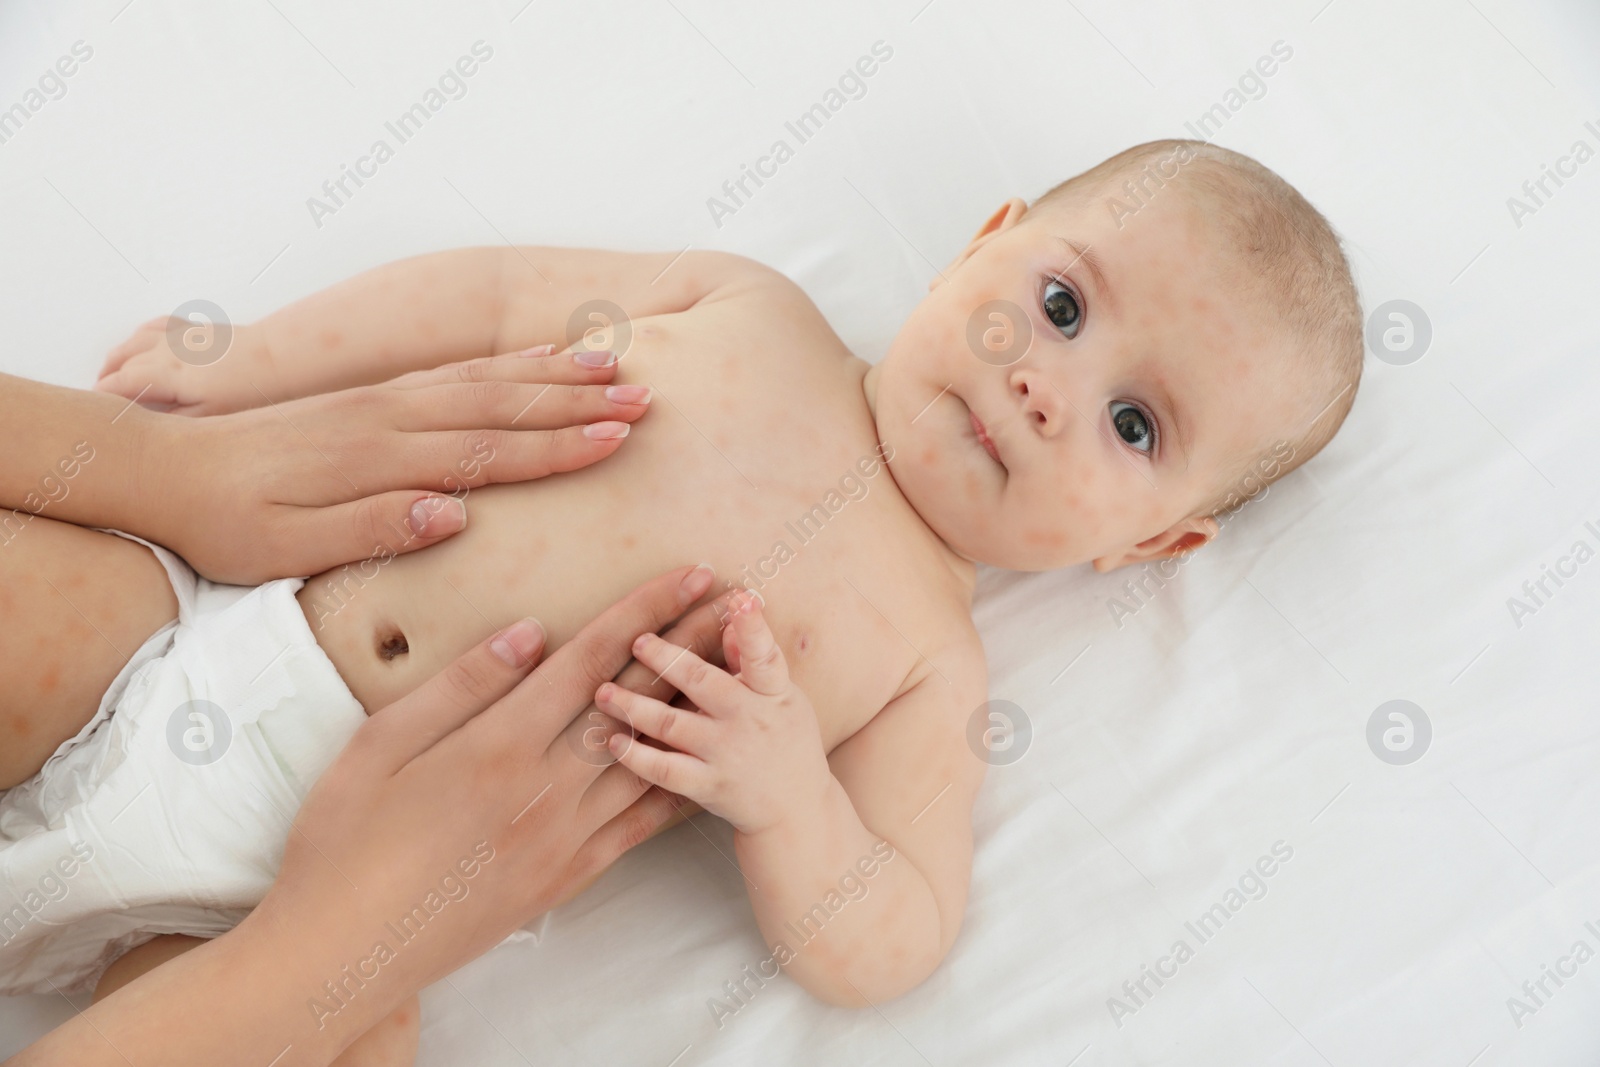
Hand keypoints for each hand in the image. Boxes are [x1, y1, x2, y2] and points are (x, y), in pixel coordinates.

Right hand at [95, 316, 273, 415]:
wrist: (280, 360)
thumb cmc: (248, 392)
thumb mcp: (207, 419)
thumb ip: (170, 421)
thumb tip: (142, 424)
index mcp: (163, 373)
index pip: (119, 383)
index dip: (103, 397)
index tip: (95, 411)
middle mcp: (166, 349)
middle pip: (121, 359)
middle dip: (106, 376)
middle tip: (99, 397)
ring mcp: (181, 336)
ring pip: (135, 339)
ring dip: (120, 355)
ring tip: (113, 371)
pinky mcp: (198, 329)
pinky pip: (158, 324)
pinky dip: (142, 334)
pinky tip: (144, 343)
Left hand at [134, 348, 649, 582]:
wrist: (164, 469)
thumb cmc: (226, 522)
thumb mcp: (288, 548)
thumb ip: (373, 526)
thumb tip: (454, 511)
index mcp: (379, 458)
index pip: (489, 451)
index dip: (558, 447)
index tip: (616, 440)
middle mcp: (390, 418)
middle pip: (503, 404)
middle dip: (578, 403)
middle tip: (642, 398)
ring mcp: (384, 401)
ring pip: (486, 379)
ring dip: (554, 374)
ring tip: (613, 368)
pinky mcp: (373, 397)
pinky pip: (454, 370)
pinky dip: (505, 361)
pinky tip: (538, 357)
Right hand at [247, 564, 729, 1052]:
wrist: (345, 951)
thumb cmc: (344, 842)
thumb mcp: (381, 744)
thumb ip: (461, 684)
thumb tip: (529, 630)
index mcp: (500, 743)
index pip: (592, 658)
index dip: (647, 611)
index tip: (691, 576)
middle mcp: (546, 788)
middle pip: (639, 701)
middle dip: (694, 648)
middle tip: (743, 607)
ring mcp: (563, 837)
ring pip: (651, 758)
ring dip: (698, 709)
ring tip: (738, 673)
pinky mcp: (566, 878)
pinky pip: (638, 827)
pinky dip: (677, 789)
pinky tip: (704, 767)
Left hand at [595, 590, 833, 835]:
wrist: (796, 812)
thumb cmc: (785, 741)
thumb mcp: (781, 697)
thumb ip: (750, 660)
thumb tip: (728, 620)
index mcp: (774, 693)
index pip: (765, 656)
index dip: (754, 628)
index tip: (740, 599)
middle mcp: (751, 721)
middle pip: (704, 683)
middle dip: (668, 659)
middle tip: (637, 640)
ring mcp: (728, 755)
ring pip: (673, 725)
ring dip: (635, 706)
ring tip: (604, 691)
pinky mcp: (709, 787)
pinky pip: (666, 770)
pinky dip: (636, 756)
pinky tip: (612, 740)